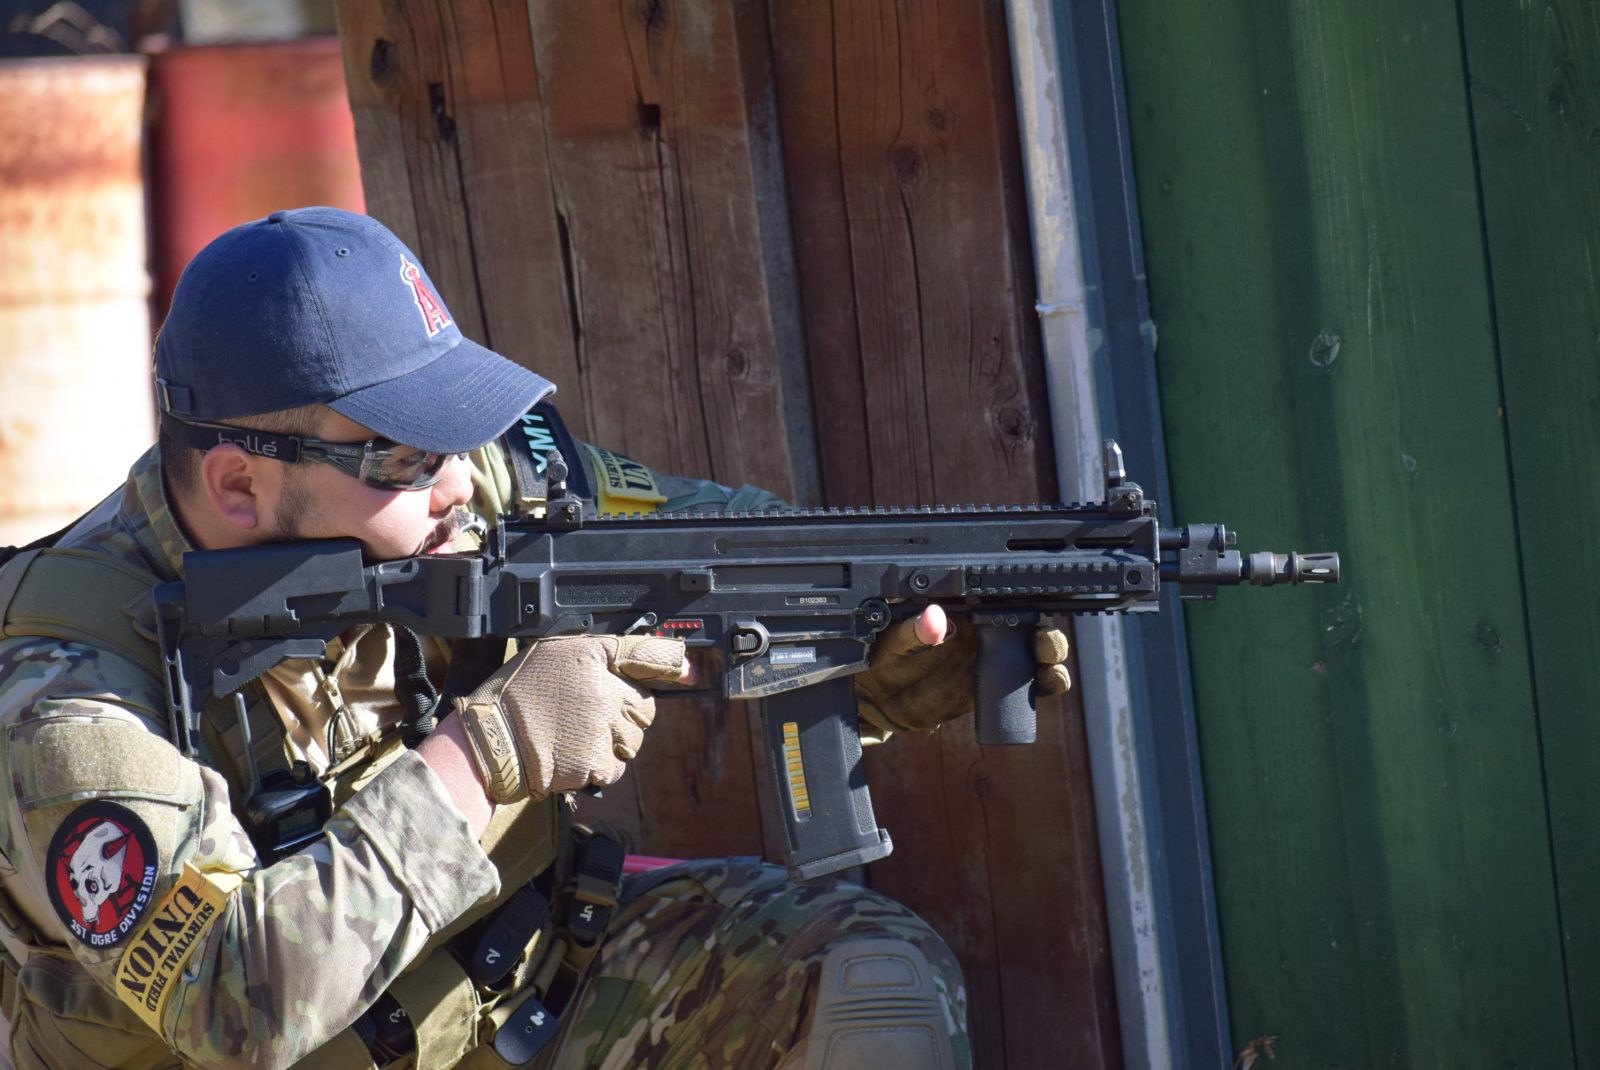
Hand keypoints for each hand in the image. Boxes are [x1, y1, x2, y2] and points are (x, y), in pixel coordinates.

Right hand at [456, 635, 689, 802]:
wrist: (488, 740)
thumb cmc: (516, 695)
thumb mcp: (554, 653)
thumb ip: (606, 652)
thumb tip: (666, 657)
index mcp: (592, 659)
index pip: (649, 655)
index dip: (669, 663)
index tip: (686, 670)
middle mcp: (603, 693)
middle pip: (645, 708)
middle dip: (627, 713)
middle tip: (590, 713)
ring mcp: (601, 731)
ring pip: (633, 740)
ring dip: (614, 742)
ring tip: (575, 735)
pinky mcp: (594, 764)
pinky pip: (615, 767)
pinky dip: (599, 767)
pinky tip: (572, 754)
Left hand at [854, 607, 1070, 737]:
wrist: (876, 699)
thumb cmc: (879, 658)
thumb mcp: (892, 642)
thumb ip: (912, 631)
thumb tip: (934, 618)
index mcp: (960, 608)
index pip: (1002, 596)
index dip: (1027, 598)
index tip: (1037, 607)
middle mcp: (982, 630)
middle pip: (1031, 625)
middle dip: (1047, 633)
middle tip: (1044, 643)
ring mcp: (991, 658)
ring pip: (1036, 653)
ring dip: (1052, 657)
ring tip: (1050, 667)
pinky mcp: (994, 686)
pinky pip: (1029, 683)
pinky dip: (1046, 682)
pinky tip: (1050, 682)